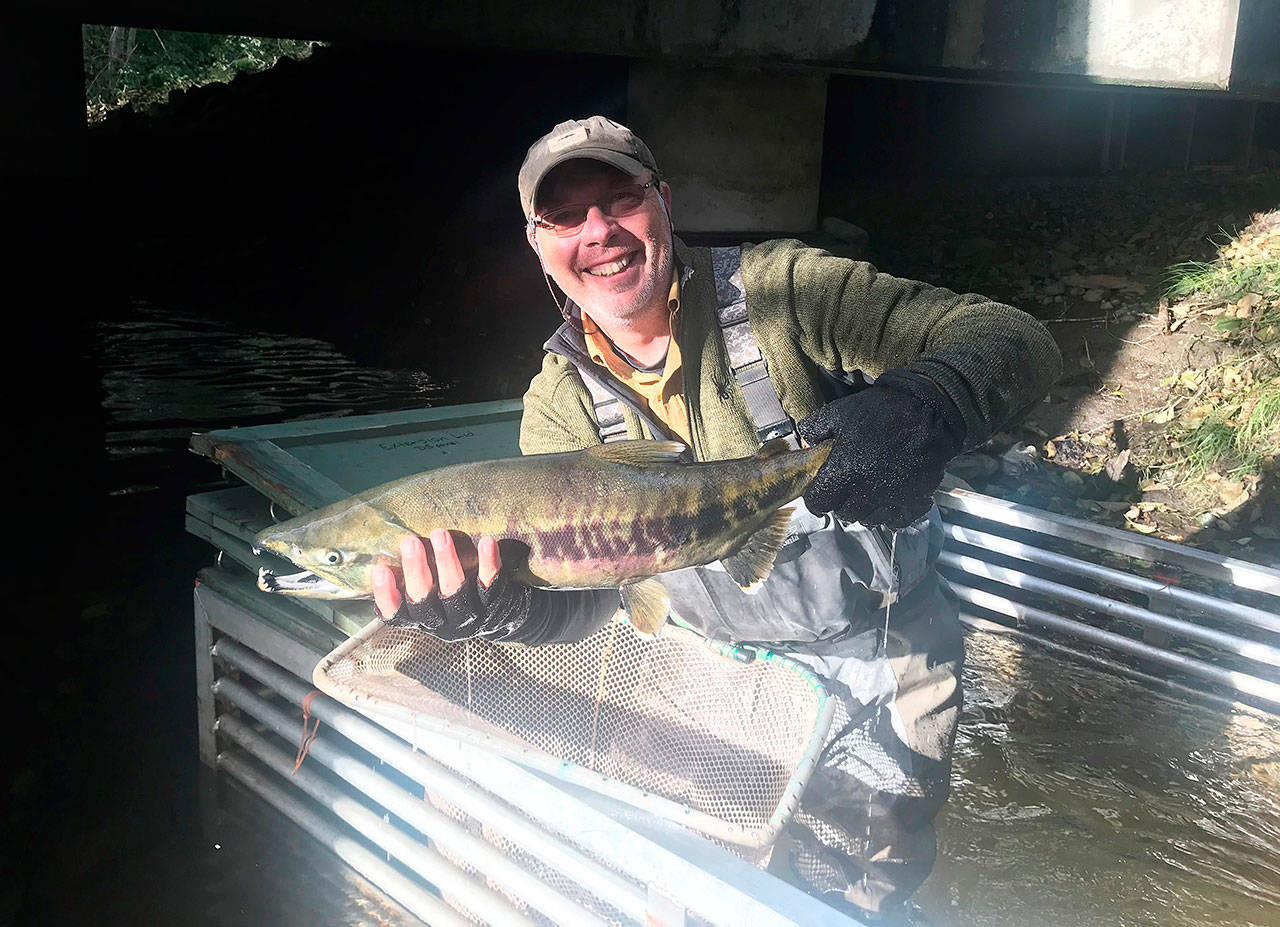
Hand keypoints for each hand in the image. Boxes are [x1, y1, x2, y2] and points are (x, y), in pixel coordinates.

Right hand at [373, 530, 535, 640]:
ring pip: (455, 592)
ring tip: (440, 534)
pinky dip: (488, 563)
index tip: (380, 570)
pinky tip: (487, 542)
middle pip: (424, 601)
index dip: (387, 596)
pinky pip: (491, 585)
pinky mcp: (495, 605)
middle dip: (416, 570)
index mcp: (421, 620)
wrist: (504, 617)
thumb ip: (414, 579)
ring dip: (447, 561)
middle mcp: (443, 622)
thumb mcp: (431, 594)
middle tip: (410, 542)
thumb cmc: (456, 597)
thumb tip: (388, 545)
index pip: (396, 615)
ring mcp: (469, 616)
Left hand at [798, 369, 964, 528]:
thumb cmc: (884, 409)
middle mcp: (867, 488)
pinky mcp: (915, 498)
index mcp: (844, 470)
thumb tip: (807, 438)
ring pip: (869, 519)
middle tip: (844, 488)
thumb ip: (817, 427)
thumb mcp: (840, 411)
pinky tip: (889, 500)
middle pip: (844, 513)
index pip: (819, 502)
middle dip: (840, 502)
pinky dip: (891, 514)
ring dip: (864, 510)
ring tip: (866, 493)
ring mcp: (892, 496)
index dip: (816, 498)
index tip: (819, 492)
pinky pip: (897, 519)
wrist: (928, 409)